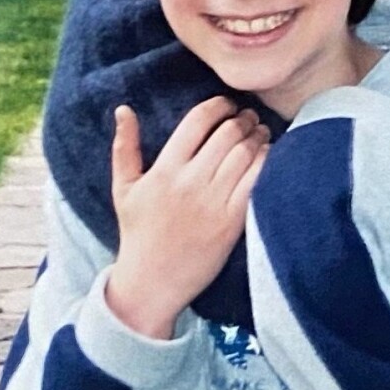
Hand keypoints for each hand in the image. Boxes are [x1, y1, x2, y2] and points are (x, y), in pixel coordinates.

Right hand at [105, 96, 268, 337]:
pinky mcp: (231, 222)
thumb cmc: (137, 233)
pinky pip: (256, 180)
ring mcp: (213, 202)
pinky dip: (266, 161)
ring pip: (245, 153)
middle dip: (243, 118)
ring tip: (259, 131)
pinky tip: (266, 155)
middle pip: (227, 133)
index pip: (198, 120)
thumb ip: (124, 146)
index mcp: (165, 170)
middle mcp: (190, 183)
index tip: (227, 105)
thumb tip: (123, 109)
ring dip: (257, 135)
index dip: (218, 105)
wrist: (150, 285)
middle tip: (248, 117)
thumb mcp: (124, 188)